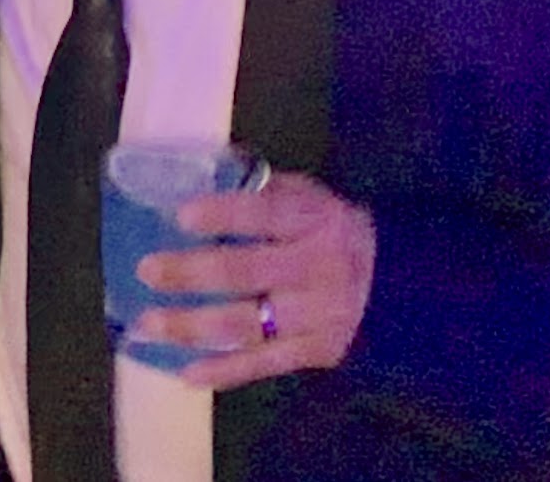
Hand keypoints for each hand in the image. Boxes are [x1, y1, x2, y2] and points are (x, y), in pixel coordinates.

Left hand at [133, 172, 375, 389]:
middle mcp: (316, 268)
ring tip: (147, 324)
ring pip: (246, 324)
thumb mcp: (312, 199)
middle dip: (190, 273)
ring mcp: (316, 316)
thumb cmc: (334, 232)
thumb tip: (202, 179)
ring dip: (192, 326)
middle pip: (245, 272)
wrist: (402, 286)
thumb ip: (265, 192)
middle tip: (146, 271)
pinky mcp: (316, 352)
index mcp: (313, 220)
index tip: (180, 216)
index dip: (223, 216)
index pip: (264, 214)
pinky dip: (224, 371)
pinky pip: (264, 364)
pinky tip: (186, 371)